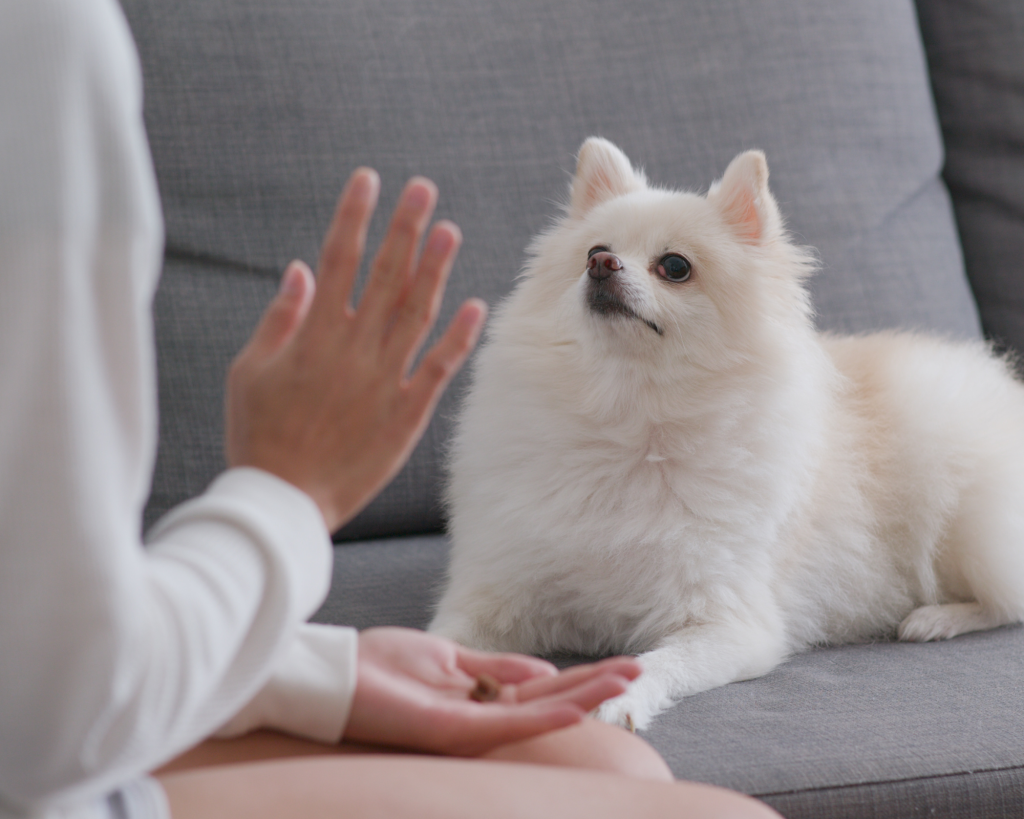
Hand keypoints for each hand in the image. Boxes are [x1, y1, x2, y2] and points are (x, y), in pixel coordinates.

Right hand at [225, 169, 485, 530]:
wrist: (284, 500)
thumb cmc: (259, 434)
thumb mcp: (248, 372)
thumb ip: (278, 320)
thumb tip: (298, 269)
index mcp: (312, 335)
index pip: (336, 261)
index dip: (354, 217)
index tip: (369, 180)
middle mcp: (352, 349)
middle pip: (384, 277)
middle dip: (403, 229)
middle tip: (423, 189)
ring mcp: (383, 380)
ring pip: (416, 313)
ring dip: (434, 270)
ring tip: (449, 231)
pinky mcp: (406, 412)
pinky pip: (438, 368)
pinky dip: (457, 338)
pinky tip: (475, 306)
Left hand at [342, 627, 641, 755]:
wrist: (331, 678)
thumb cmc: (379, 667)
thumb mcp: (446, 656)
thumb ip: (494, 666)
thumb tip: (542, 669)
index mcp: (479, 695)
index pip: (541, 687)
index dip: (580, 676)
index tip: (619, 666)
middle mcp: (480, 713)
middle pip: (549, 700)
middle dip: (594, 686)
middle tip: (638, 672)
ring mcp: (468, 724)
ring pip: (537, 713)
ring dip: (582, 698)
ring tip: (624, 684)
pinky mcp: (450, 730)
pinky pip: (504, 725)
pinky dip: (542, 716)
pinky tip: (575, 707)